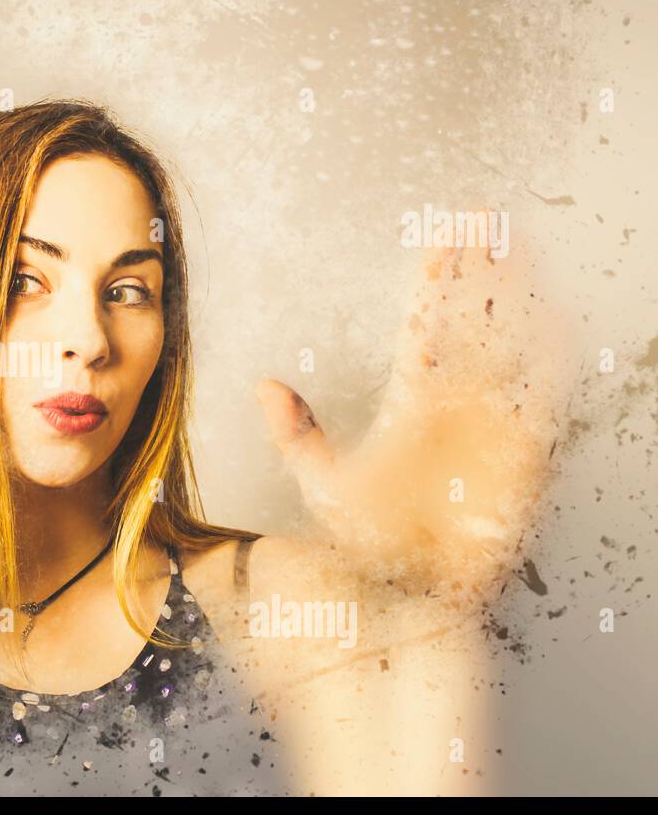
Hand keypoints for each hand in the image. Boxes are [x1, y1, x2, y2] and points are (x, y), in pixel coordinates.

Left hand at [255, 212, 566, 588]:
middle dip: (478, 269)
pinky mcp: (522, 454)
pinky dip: (548, 357)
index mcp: (413, 404)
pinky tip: (551, 314)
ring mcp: (491, 424)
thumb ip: (296, 434)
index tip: (440, 236)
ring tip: (513, 243)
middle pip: (472, 322)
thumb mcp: (322, 483)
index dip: (435, 281)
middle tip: (482, 217)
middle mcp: (457, 406)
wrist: (409, 598)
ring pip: (506, 345)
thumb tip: (264, 385)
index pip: (427, 326)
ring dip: (511, 295)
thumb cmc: (372, 546)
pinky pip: (541, 396)